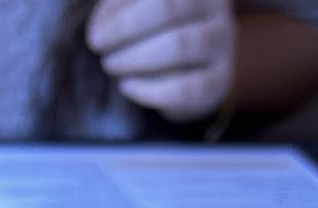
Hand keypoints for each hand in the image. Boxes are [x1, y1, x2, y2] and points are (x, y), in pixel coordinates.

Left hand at [86, 0, 235, 122]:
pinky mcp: (220, 82)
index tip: (94, 33)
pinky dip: (149, 90)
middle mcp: (216, 7)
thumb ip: (120, 7)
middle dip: (125, 28)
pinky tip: (126, 86)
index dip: (120, 9)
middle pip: (168, 6)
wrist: (197, 71)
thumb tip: (99, 27)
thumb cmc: (160, 31)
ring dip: (135, 57)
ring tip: (110, 64)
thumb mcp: (140, 9)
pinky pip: (185, 88)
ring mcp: (222, 44)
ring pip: (179, 45)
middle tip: (98, 46)